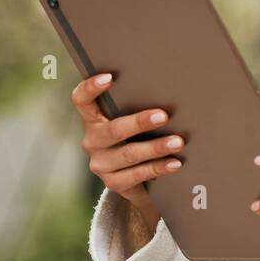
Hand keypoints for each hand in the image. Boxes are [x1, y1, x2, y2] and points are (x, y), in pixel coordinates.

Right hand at [72, 72, 182, 231]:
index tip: (109, 77)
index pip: (81, 100)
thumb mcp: (129, 123)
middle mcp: (92, 141)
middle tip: (163, 116)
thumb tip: (169, 92)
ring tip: (177, 142)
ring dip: (155, 147)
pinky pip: (138, 175)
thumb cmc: (134, 138)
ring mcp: (101, 164)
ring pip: (129, 154)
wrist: (132, 178)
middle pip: (114, 130)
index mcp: (92, 120)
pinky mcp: (113, 183)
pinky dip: (159, 167)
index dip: (90, 88)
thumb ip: (136, 107)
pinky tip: (175, 163)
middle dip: (140, 122)